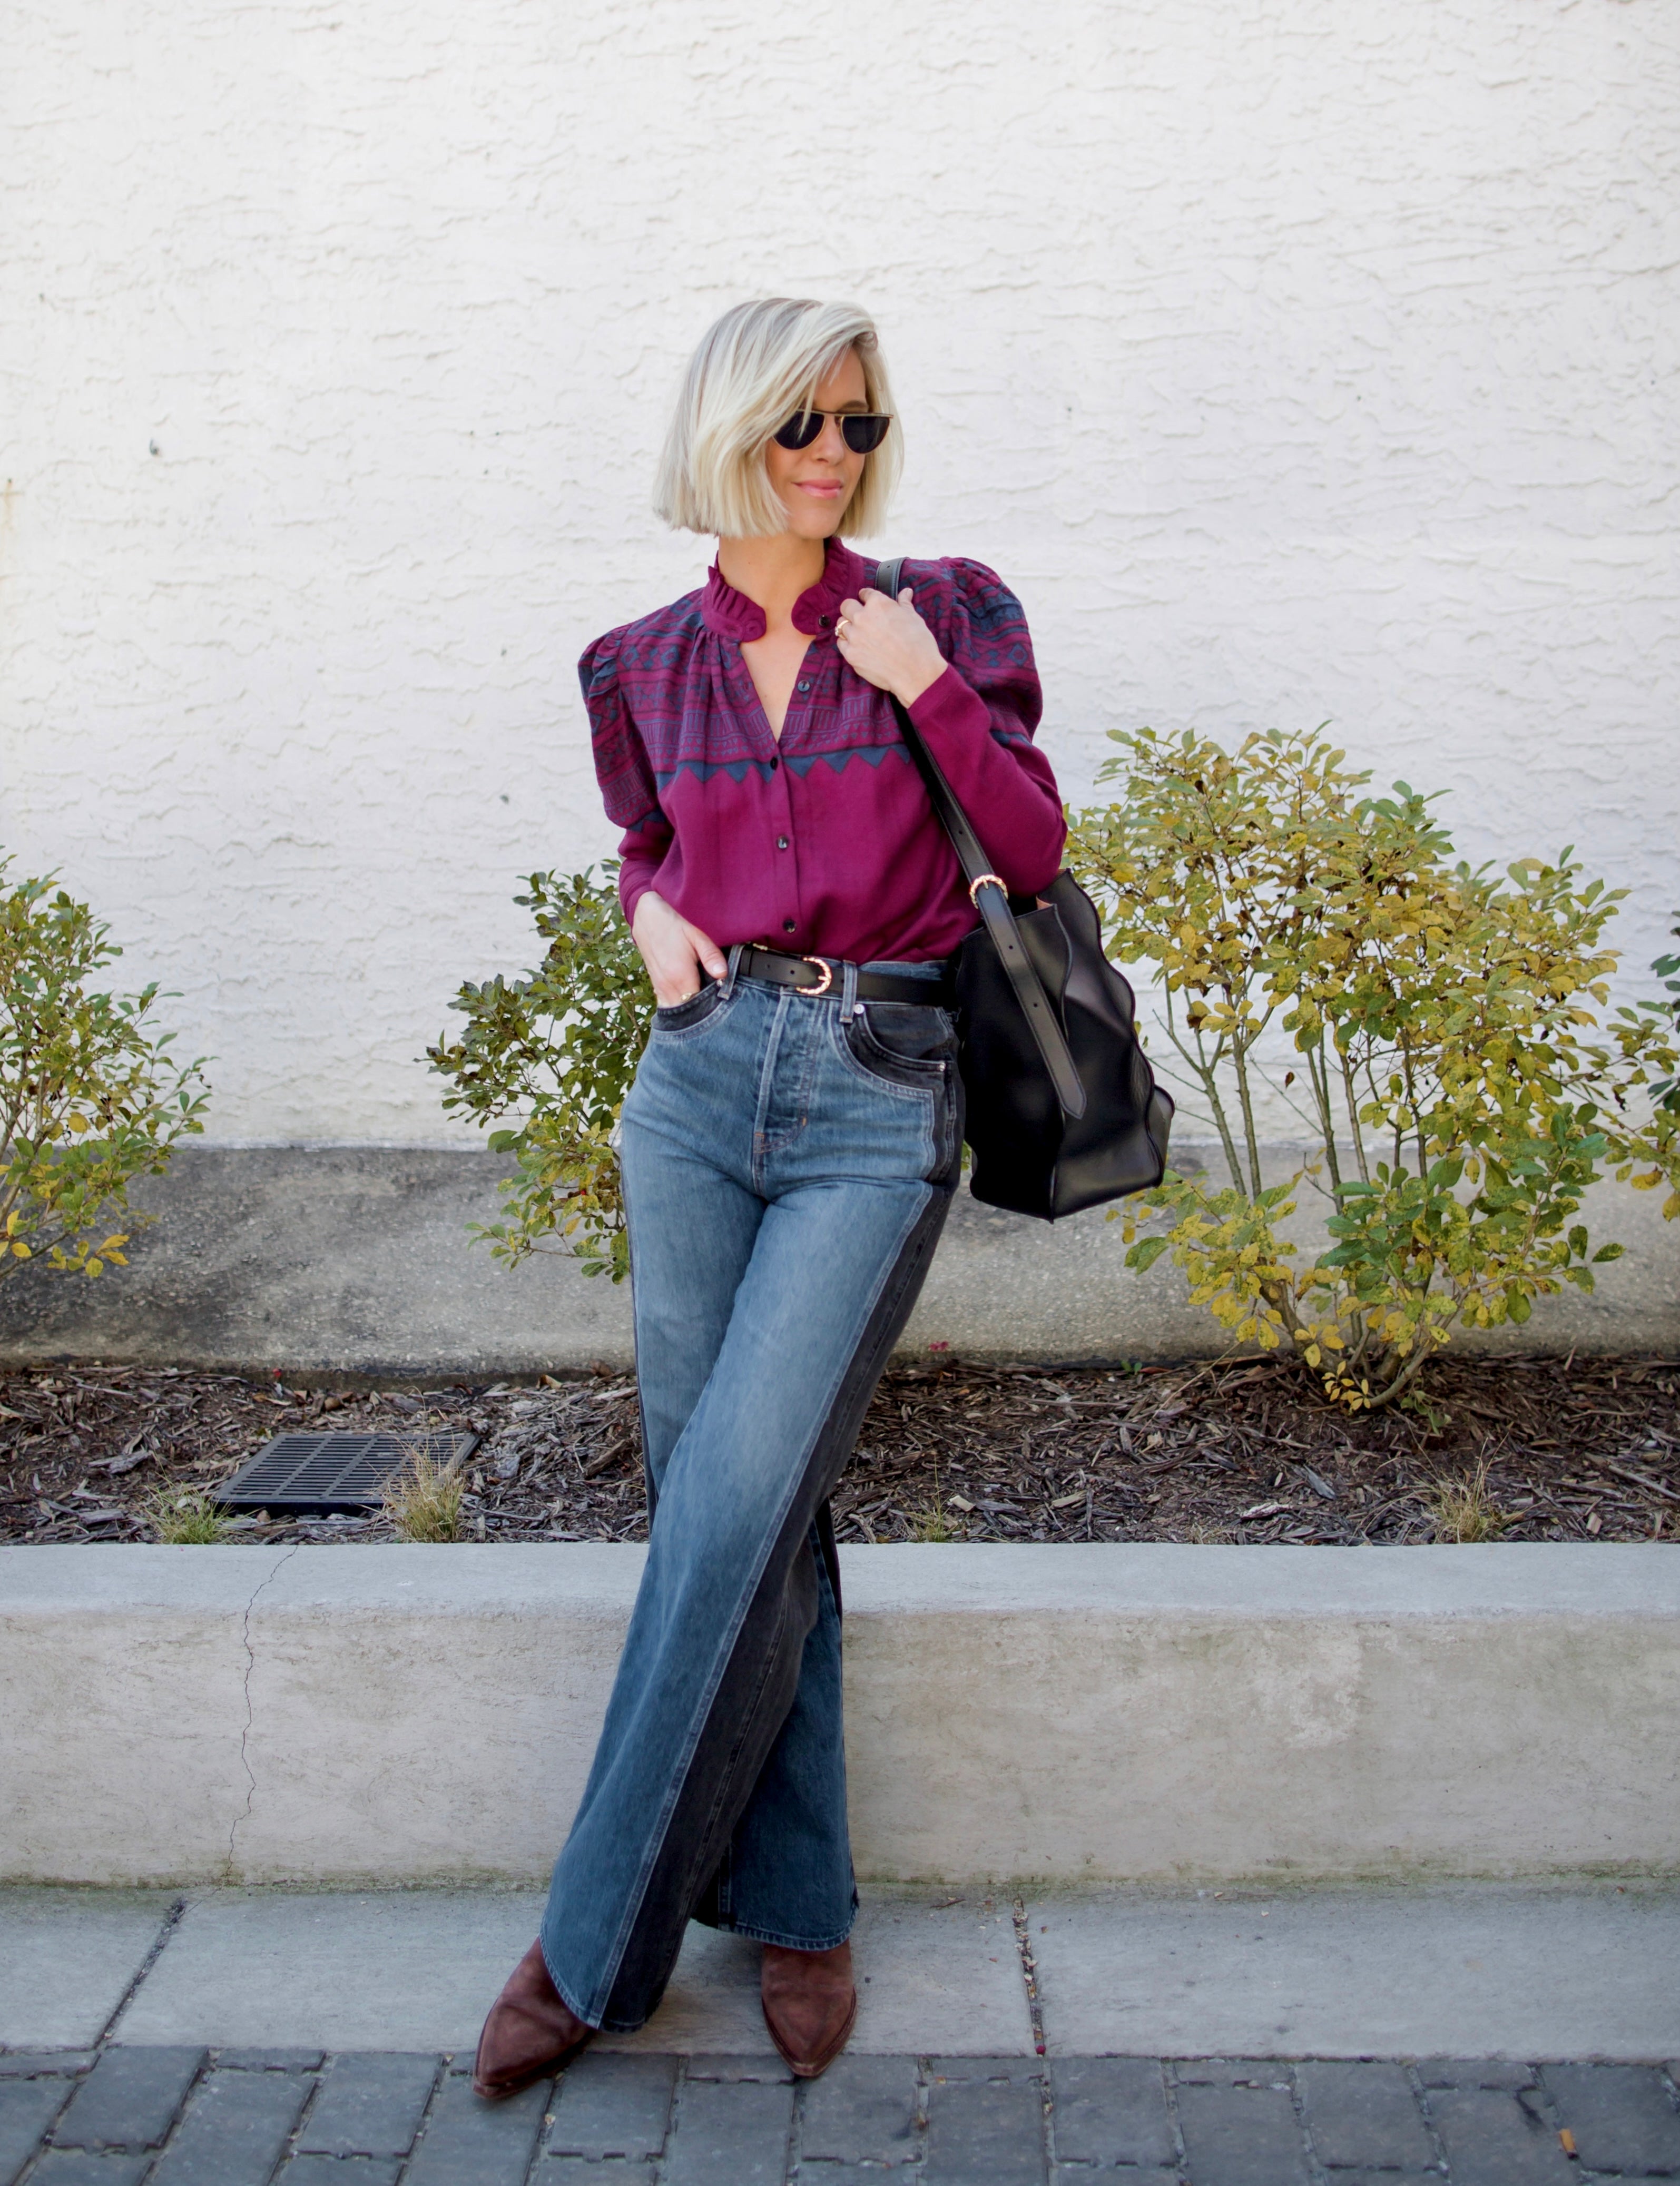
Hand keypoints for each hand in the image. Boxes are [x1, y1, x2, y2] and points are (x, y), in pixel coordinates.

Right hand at [631, 891, 726, 1006]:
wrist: (647, 917)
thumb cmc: (674, 925)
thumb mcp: (697, 936)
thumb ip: (711, 956)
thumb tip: (723, 975)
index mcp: (680, 976)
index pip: (698, 1004)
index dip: (710, 1005)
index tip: (721, 1001)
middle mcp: (667, 985)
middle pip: (686, 1010)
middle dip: (699, 1011)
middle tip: (714, 1004)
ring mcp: (659, 986)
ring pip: (675, 1009)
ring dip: (687, 1008)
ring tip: (701, 1003)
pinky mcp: (655, 985)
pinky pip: (666, 1003)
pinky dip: (676, 1005)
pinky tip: (687, 999)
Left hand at [835, 586, 945, 707]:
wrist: (915, 672)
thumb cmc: (918, 644)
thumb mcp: (914, 618)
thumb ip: (904, 604)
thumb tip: (905, 592)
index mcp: (878, 604)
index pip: (865, 593)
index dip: (866, 597)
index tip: (867, 601)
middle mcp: (862, 617)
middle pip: (846, 606)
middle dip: (852, 609)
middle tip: (860, 617)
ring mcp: (854, 636)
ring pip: (841, 625)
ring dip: (849, 627)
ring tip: (859, 634)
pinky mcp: (851, 654)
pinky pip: (841, 643)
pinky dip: (847, 643)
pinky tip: (857, 646)